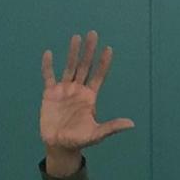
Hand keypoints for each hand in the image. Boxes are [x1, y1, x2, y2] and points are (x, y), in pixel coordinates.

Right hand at [40, 32, 135, 165]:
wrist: (59, 145)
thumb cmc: (79, 140)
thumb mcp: (96, 134)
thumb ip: (112, 127)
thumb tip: (132, 124)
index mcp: (90, 97)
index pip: (98, 76)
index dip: (103, 63)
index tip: (108, 49)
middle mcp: (78, 90)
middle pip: (85, 66)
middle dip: (89, 51)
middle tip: (93, 34)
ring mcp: (64, 90)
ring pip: (69, 67)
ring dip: (72, 53)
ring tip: (76, 37)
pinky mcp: (50, 94)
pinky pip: (48, 76)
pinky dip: (48, 66)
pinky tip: (49, 53)